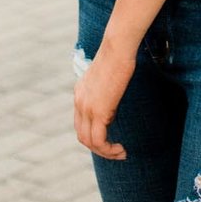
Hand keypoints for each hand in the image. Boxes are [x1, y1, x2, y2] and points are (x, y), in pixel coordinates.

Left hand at [74, 40, 134, 159]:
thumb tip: (111, 104)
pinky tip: (121, 149)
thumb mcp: (106, 77)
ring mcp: (86, 107)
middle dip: (99, 149)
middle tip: (117, 152)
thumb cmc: (118, 58)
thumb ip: (104, 92)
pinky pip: (98, 140)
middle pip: (82, 136)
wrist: (117, 49)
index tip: (111, 141)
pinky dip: (108, 150)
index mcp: (80, 94)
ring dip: (105, 152)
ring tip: (121, 153)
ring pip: (89, 142)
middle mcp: (79, 102)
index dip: (95, 136)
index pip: (81, 124)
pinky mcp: (98, 111)